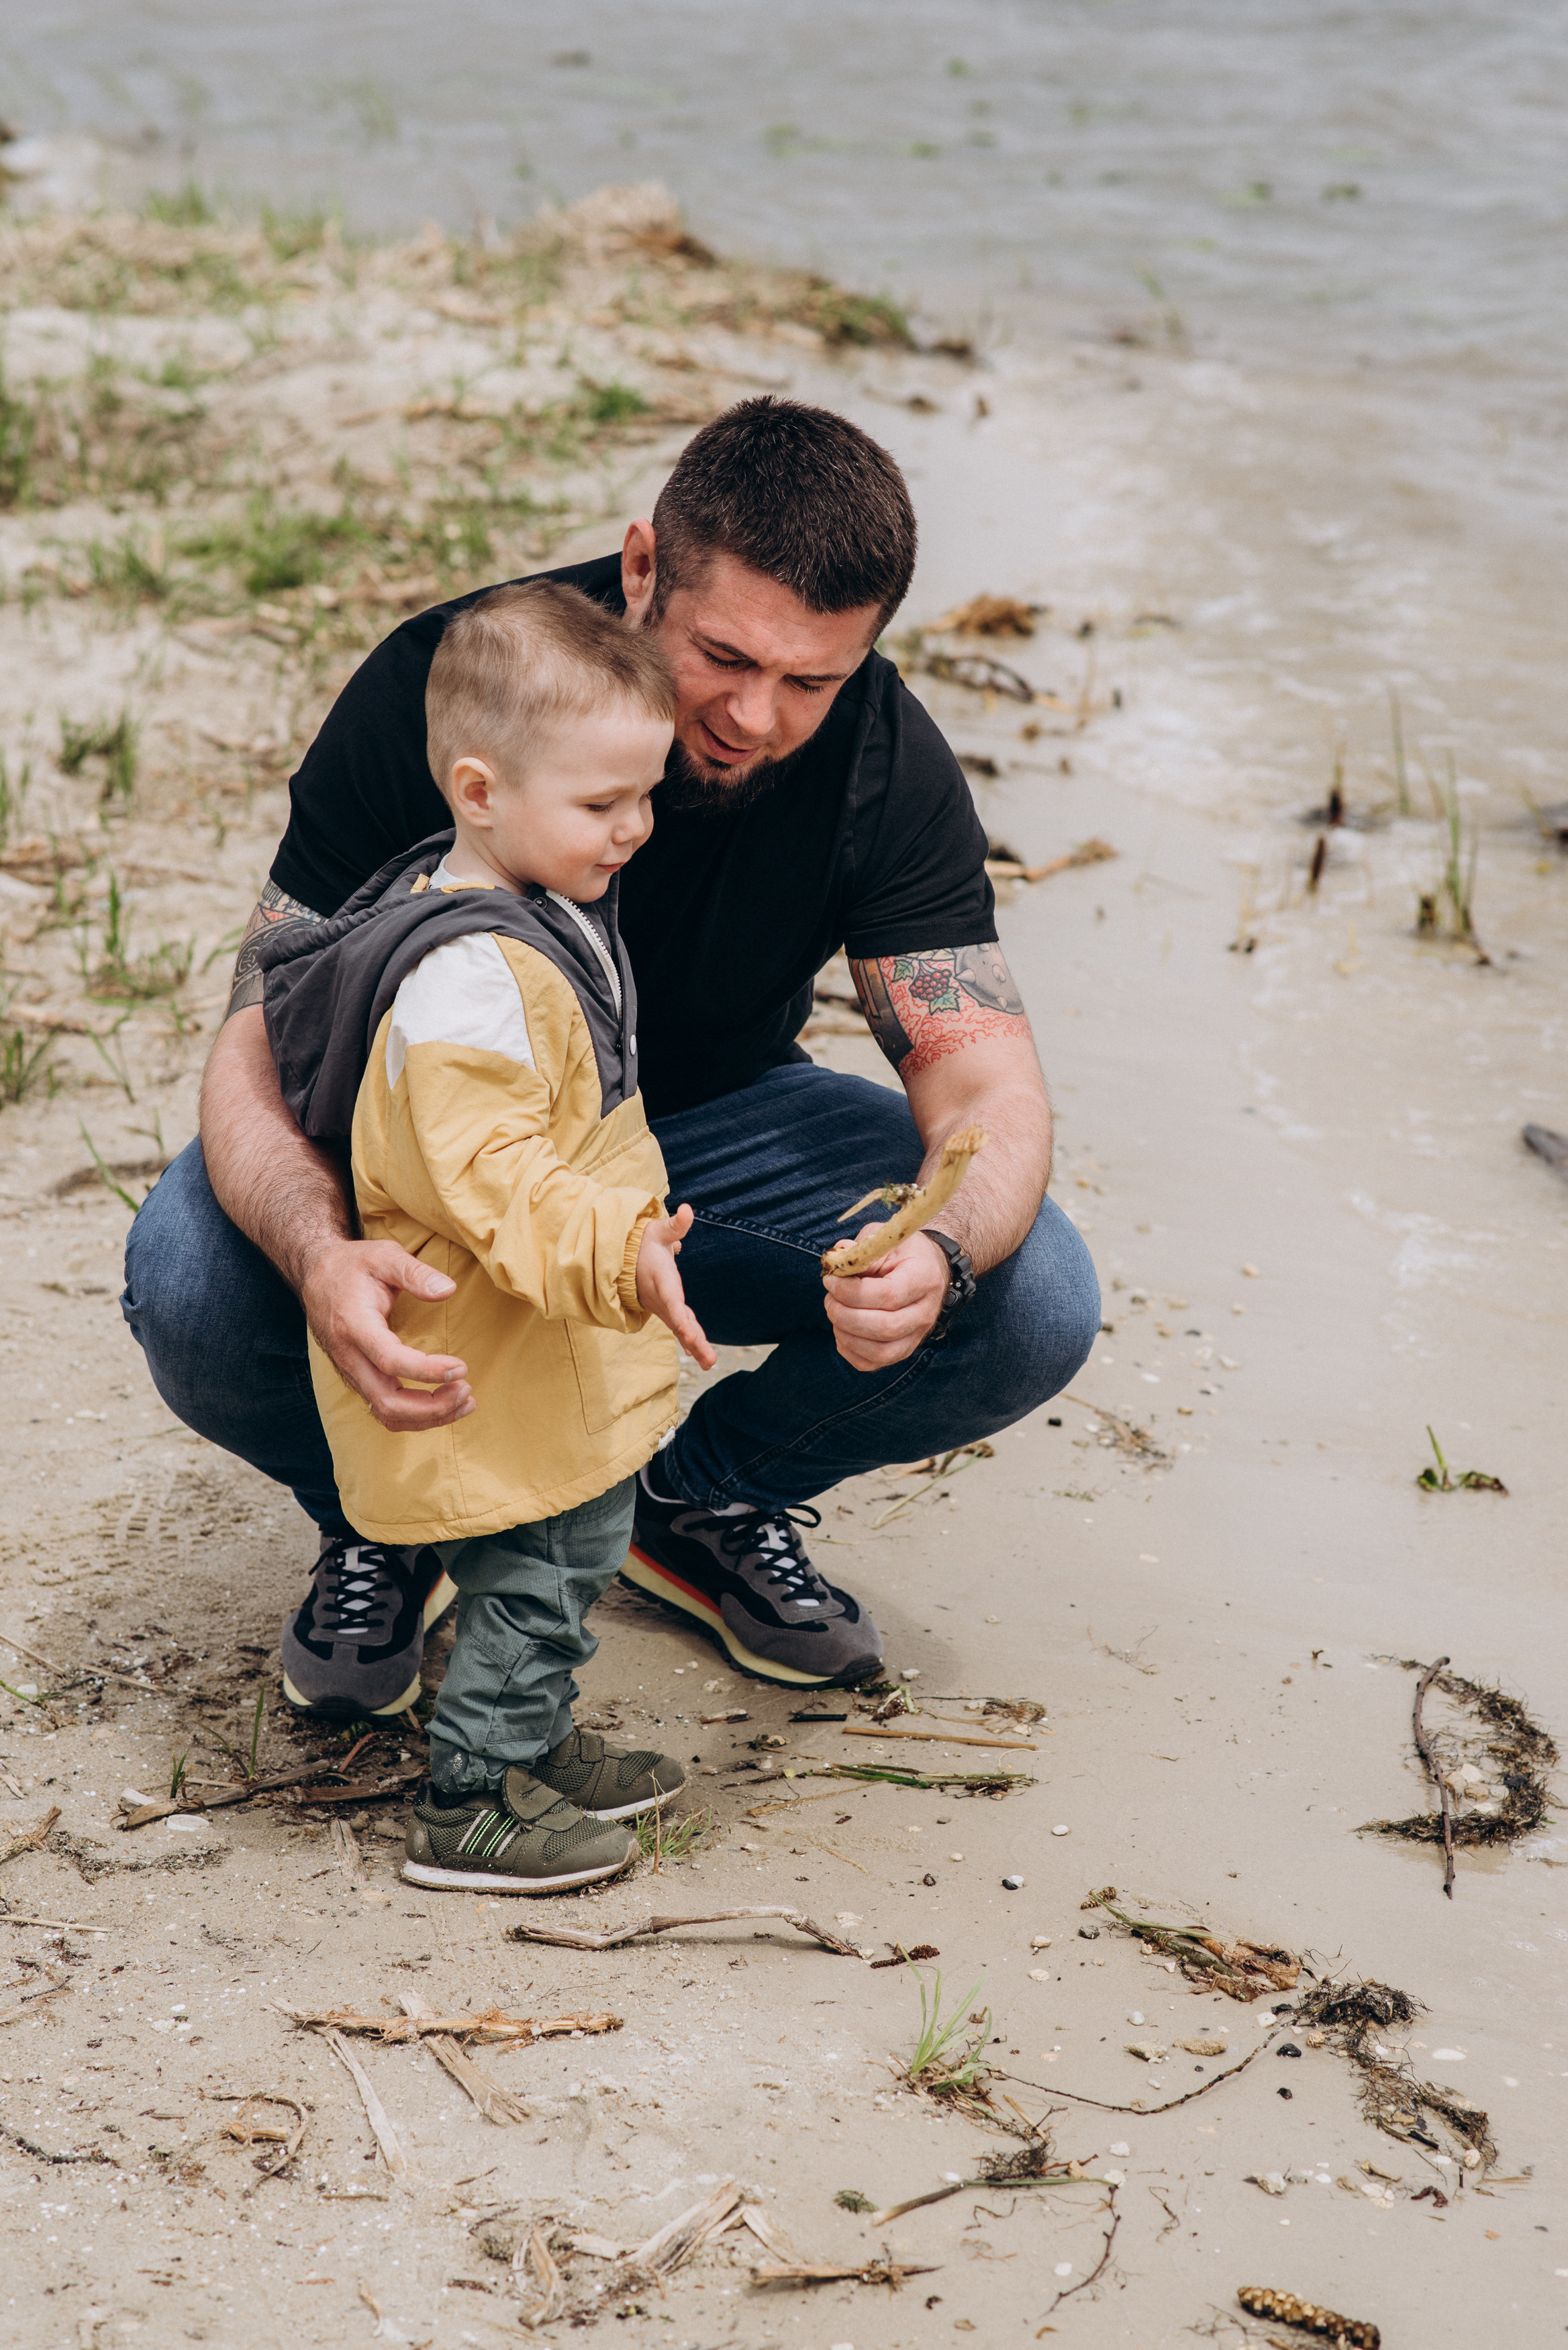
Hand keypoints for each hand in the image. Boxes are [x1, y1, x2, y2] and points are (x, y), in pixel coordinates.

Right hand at [300, 1237, 474, 1431]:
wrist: (316, 1276)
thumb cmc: (353, 1265)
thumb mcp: (384, 1256)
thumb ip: (415, 1272)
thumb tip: (448, 1290)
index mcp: (355, 1324)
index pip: (389, 1360)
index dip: (427, 1370)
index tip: (461, 1368)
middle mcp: (349, 1355)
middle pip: (387, 1402)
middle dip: (432, 1406)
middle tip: (466, 1389)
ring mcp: (351, 1371)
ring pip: (386, 1414)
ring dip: (428, 1417)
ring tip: (465, 1402)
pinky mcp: (358, 1378)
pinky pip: (385, 1410)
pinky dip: (417, 1416)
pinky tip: (445, 1405)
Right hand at [635, 1204, 716, 1367]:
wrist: (624, 1259)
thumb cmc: (644, 1243)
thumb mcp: (658, 1230)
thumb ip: (675, 1224)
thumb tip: (687, 1209)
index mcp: (661, 1281)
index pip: (672, 1302)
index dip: (681, 1319)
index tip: (691, 1336)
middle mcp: (662, 1299)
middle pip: (680, 1323)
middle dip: (694, 1341)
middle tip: (710, 1361)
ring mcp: (663, 1308)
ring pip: (681, 1329)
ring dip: (696, 1347)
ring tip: (711, 1364)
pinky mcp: (667, 1311)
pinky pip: (680, 1329)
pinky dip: (690, 1342)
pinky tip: (701, 1357)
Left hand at [822, 1228, 947, 1370]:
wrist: (928, 1268)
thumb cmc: (902, 1252)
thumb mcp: (883, 1241)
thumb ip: (859, 1251)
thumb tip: (834, 1265)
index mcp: (923, 1278)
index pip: (888, 1295)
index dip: (851, 1293)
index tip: (830, 1281)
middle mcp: (926, 1312)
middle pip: (884, 1328)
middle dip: (845, 1316)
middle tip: (829, 1300)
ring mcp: (917, 1335)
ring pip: (880, 1352)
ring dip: (846, 1335)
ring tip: (835, 1313)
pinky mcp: (904, 1349)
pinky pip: (874, 1363)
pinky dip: (850, 1351)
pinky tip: (842, 1330)